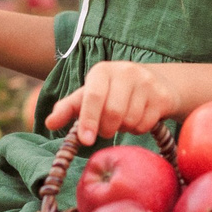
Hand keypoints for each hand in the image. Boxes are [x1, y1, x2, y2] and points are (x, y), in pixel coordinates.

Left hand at [44, 59, 178, 147]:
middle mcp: (125, 71)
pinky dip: (139, 128)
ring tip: (124, 119)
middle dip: (107, 128)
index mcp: (102, 71)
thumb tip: (49, 123)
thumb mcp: (89, 95)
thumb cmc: (113, 92)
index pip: (93, 96)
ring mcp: (147, 82)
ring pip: (131, 120)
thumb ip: (68, 108)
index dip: (89, 119)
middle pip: (113, 113)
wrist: (155, 82)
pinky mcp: (162, 96)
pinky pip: (146, 124)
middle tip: (106, 128)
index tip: (85, 140)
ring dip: (124, 128)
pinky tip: (139, 117)